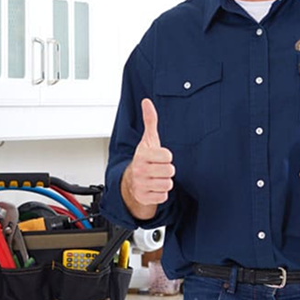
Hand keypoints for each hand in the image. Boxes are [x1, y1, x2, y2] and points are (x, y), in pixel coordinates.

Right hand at [121, 99, 174, 217]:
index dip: (166, 157)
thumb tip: (147, 102)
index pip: (167, 156)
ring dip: (164, 182)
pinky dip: (160, 193)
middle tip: (158, 168)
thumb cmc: (143, 159)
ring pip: (167, 184)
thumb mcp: (148, 140)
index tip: (159, 157)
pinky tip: (154, 187)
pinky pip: (163, 196)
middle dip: (166, 170)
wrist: (129, 181)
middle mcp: (139, 170)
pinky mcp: (143, 197)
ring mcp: (141, 184)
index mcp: (142, 155)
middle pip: (170, 171)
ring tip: (156, 178)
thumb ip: (150, 120)